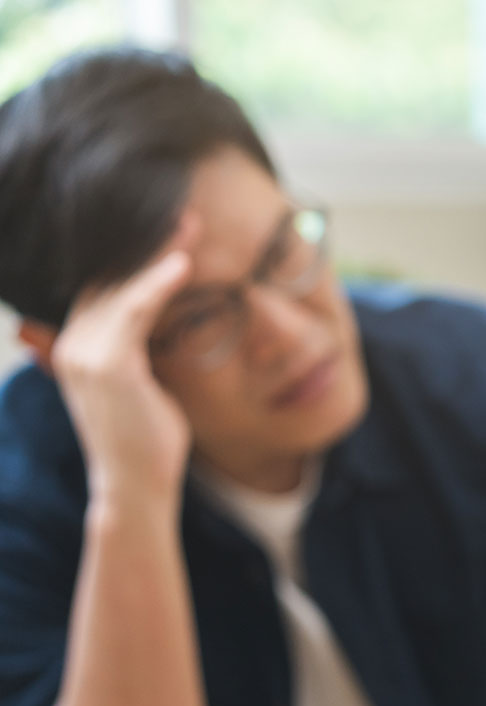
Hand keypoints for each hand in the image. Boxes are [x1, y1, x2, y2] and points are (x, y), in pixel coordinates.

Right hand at [49, 216, 200, 506]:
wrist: (136, 486)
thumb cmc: (147, 442)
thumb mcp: (140, 388)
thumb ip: (134, 354)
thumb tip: (150, 328)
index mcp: (75, 345)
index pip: (102, 288)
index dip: (134, 258)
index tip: (170, 231)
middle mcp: (72, 343)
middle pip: (109, 278)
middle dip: (147, 245)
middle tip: (184, 214)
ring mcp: (86, 353)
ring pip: (123, 287)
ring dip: (159, 253)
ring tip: (190, 224)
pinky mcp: (109, 364)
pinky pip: (135, 311)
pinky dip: (158, 284)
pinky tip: (183, 264)